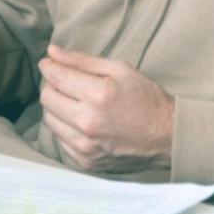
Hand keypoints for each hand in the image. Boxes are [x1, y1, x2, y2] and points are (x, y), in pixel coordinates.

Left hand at [38, 45, 173, 172]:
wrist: (165, 137)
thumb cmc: (145, 98)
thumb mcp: (119, 69)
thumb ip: (82, 60)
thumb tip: (52, 52)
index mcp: (98, 95)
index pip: (57, 77)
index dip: (48, 66)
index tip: (48, 62)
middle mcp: (88, 123)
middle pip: (47, 99)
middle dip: (52, 85)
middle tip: (64, 81)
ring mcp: (86, 146)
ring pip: (50, 121)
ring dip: (57, 107)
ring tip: (74, 102)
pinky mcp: (85, 161)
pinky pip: (61, 140)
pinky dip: (66, 127)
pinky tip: (82, 121)